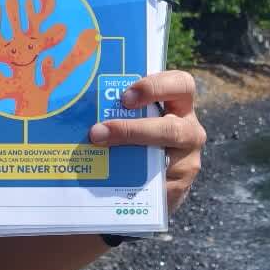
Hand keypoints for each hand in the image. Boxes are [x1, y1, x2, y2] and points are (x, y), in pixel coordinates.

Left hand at [86, 70, 204, 214]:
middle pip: (172, 128)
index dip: (155, 87)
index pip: (181, 85)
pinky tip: (109, 178)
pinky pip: (155, 183)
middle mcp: (190, 130)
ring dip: (128, 153)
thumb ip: (118, 109)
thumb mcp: (134, 118)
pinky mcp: (180, 185)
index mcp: (180, 104)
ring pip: (163, 158)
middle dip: (133, 130)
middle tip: (100, 131)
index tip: (125, 97)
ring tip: (98, 153)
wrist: (151, 181)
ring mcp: (188, 159)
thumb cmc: (137, 137)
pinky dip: (131, 181)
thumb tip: (79, 104)